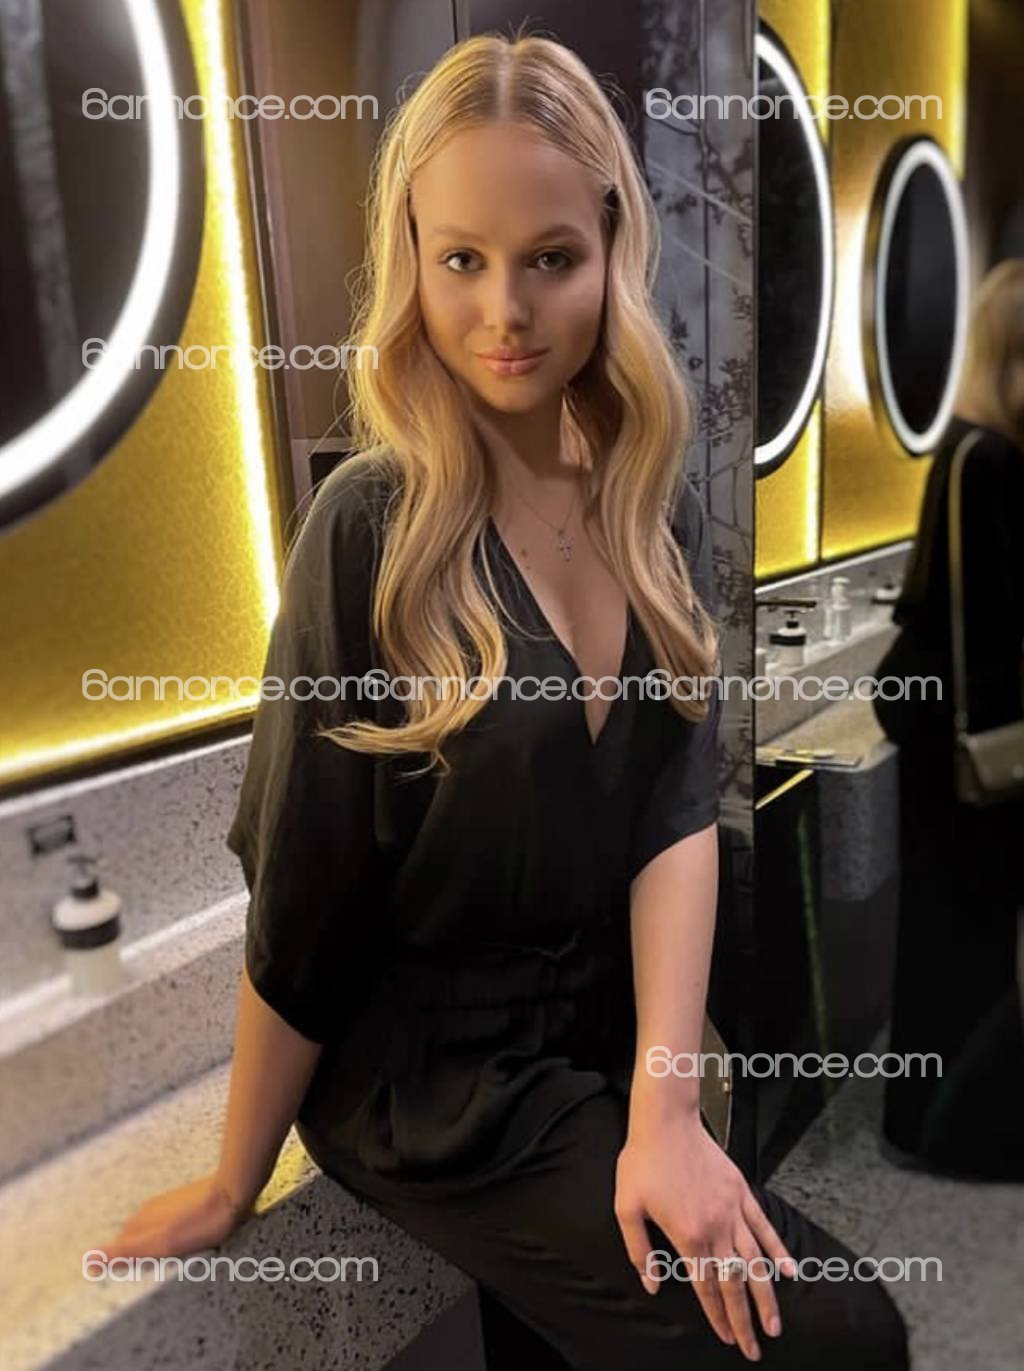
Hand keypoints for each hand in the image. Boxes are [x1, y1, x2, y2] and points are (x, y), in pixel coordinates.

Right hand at [88, 1173, 252, 1262]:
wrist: (233, 1192)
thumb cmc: (199, 1222)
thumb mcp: (160, 1244)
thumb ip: (125, 1253)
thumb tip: (88, 1260)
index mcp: (143, 1220)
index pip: (119, 1244)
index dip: (116, 1260)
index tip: (112, 1278)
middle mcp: (153, 1208)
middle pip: (135, 1235)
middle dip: (132, 1252)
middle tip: (134, 1272)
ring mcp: (172, 1203)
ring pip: (154, 1227)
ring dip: (152, 1243)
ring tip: (157, 1262)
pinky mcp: (191, 1201)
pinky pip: (173, 1222)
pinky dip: (172, 1235)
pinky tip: (182, 1243)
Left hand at [615, 1112, 795, 1361]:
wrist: (666, 1122)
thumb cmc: (642, 1162)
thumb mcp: (626, 1208)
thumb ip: (640, 1251)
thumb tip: (652, 1284)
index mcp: (687, 1236)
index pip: (705, 1287)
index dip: (717, 1317)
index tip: (727, 1339)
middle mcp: (715, 1228)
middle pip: (734, 1283)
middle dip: (745, 1320)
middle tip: (755, 1348)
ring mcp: (732, 1210)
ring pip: (755, 1261)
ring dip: (766, 1296)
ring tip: (774, 1324)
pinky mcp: (741, 1192)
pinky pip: (764, 1227)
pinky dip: (778, 1250)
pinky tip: (789, 1271)